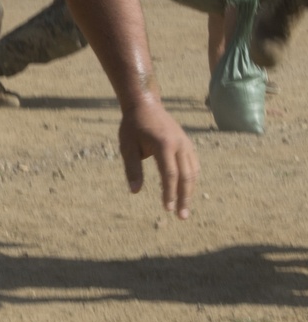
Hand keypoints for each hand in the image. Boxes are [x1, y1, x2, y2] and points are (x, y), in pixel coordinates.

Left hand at [118, 99, 198, 219]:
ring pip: (193, 172)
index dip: (169, 193)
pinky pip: (194, 165)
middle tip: (181, 217)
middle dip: (184, 198)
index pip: (170, 175)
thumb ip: (132, 169)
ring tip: (184, 208)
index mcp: (164, 145)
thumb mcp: (127, 147)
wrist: (145, 104)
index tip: (167, 209)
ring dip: (190, 191)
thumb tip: (135, 192)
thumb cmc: (133, 126)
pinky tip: (186, 191)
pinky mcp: (187, 143)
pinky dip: (191, 179)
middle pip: (186, 176)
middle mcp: (179, 145)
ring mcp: (186, 143)